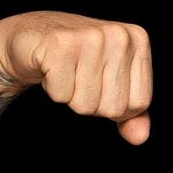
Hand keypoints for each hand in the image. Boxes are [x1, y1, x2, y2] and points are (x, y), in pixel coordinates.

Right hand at [0, 11, 154, 143]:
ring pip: (86, 105)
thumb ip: (131, 112)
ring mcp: (90, 37)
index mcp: (138, 40)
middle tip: (79, 77)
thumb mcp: (112, 83)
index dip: (115, 105)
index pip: (139, 103)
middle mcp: (119, 35)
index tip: (100, 82)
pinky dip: (53, 89)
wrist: (32, 37)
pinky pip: (62, 95)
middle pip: (113, 107)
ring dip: (71, 96)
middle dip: (91, 102)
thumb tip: (140, 137)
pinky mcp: (60, 44)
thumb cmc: (78, 61)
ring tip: (66, 72)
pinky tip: (51, 67)